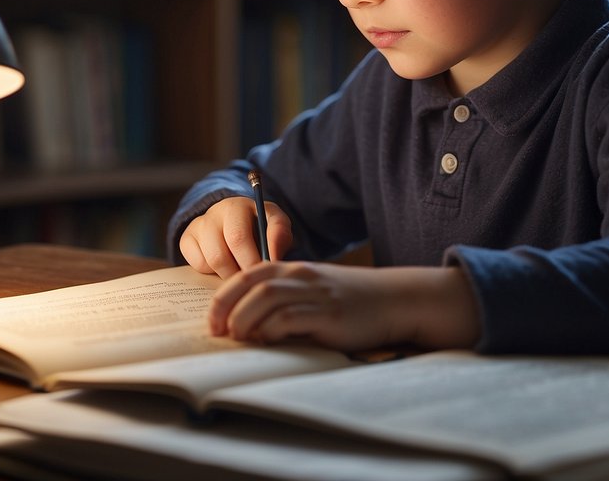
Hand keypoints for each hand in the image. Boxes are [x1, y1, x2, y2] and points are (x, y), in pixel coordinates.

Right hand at [179, 196, 292, 277]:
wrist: (237, 222)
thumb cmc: (260, 226)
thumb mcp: (275, 224)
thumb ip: (279, 235)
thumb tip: (272, 257)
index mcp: (238, 206)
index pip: (239, 238)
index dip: (251, 260)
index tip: (263, 274)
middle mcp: (214, 212)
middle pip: (221, 254)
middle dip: (240, 273)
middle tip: (253, 283)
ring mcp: (198, 225)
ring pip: (211, 262)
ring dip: (229, 275)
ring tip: (243, 276)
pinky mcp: (186, 239)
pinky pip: (197, 264)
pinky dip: (212, 272)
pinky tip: (224, 268)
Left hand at [208, 262, 481, 351]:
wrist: (394, 300)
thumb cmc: (351, 301)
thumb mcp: (315, 292)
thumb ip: (286, 301)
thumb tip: (249, 328)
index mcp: (294, 268)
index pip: (247, 274)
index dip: (224, 297)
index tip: (213, 321)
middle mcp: (301, 275)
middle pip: (250, 285)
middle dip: (226, 309)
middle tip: (218, 334)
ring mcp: (315, 293)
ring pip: (265, 298)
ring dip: (245, 319)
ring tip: (239, 339)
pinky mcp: (329, 313)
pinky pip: (290, 317)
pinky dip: (272, 328)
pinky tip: (267, 341)